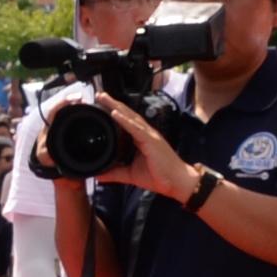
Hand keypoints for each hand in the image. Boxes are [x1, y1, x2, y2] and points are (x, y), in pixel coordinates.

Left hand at [84, 93, 199, 201]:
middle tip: (99, 94)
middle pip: (127, 114)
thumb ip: (115, 173)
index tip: (101, 105)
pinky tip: (115, 113)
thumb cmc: (159, 176)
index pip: (127, 121)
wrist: (177, 182)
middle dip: (113, 104)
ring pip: (131, 117)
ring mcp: (149, 135)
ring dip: (117, 107)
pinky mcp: (152, 141)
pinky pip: (136, 128)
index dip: (114, 111)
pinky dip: (125, 120)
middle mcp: (146, 133)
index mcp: (141, 138)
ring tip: (104, 98)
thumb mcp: (131, 175)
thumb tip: (99, 176)